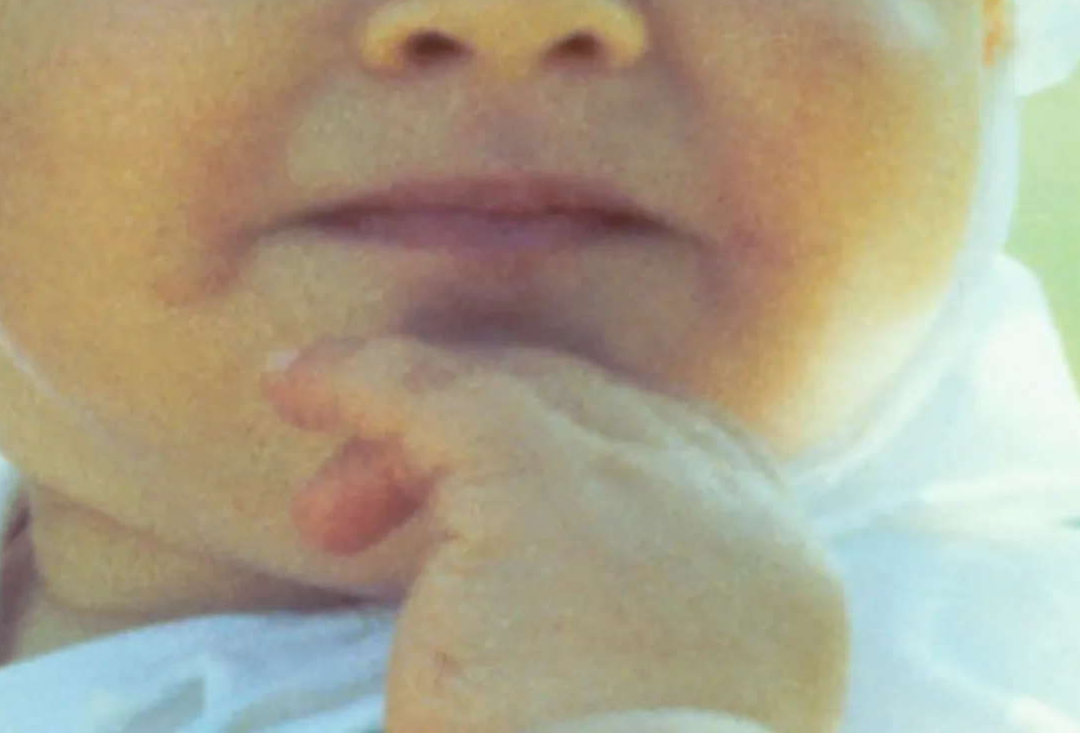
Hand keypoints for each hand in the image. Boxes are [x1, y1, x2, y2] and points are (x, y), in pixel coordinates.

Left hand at [265, 337, 847, 732]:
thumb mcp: (655, 713)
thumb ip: (638, 640)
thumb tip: (551, 618)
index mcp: (785, 587)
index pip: (682, 462)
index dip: (574, 458)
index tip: (473, 496)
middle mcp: (734, 515)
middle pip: (594, 421)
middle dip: (475, 456)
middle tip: (370, 529)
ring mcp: (641, 484)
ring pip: (514, 401)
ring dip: (407, 433)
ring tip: (325, 517)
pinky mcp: (534, 476)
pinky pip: (432, 393)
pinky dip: (358, 379)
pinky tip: (294, 382)